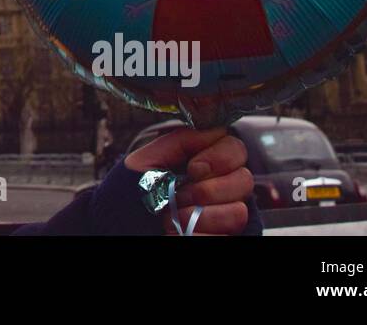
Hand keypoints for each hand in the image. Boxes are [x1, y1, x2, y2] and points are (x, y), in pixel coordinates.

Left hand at [125, 126, 252, 234]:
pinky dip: (202, 235)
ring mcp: (226, 213)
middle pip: (244, 179)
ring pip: (239, 211)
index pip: (234, 148)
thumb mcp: (147, 160)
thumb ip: (179, 141)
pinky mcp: (225, 236)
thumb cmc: (132, 193)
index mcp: (204, 160)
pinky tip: (183, 232)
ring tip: (176, 218)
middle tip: (180, 197)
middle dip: (208, 190)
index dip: (218, 157)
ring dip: (202, 216)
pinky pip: (228, 236)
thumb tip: (215, 131)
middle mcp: (221, 186)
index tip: (193, 169)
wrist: (122, 225)